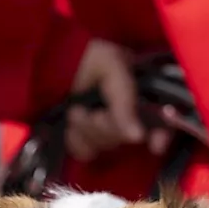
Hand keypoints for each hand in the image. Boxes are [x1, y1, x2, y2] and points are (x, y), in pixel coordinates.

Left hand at [66, 40, 170, 161]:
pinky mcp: (83, 139)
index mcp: (141, 91)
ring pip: (106, 146)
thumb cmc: (84, 55)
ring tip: (75, 111)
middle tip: (93, 112)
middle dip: (109, 126)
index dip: (162, 134)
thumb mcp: (112, 66)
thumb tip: (138, 136)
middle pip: (129, 137)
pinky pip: (85, 152)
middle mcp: (125, 112)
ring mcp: (103, 128)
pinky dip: (75, 139)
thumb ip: (126, 100)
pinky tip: (69, 124)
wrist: (45, 63)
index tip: (155, 145)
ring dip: (88, 129)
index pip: (162, 119)